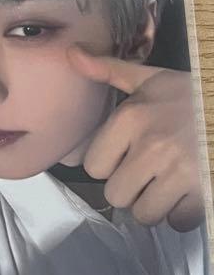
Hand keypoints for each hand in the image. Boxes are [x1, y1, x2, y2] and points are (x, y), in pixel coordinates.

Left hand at [69, 47, 204, 232]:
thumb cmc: (199, 95)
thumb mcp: (155, 79)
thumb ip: (110, 71)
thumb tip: (72, 53)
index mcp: (132, 118)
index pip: (94, 167)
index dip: (112, 165)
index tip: (132, 155)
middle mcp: (152, 145)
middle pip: (117, 195)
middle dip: (133, 188)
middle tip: (154, 172)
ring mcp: (181, 171)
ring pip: (144, 213)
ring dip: (157, 205)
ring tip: (172, 184)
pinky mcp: (205, 192)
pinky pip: (178, 221)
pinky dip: (184, 213)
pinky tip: (192, 192)